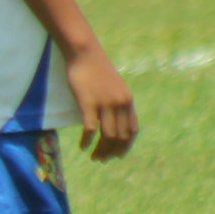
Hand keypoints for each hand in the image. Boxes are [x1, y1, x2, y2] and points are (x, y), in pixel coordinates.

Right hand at [66, 43, 136, 160]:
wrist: (84, 53)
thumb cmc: (94, 68)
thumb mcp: (111, 86)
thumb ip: (114, 101)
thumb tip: (111, 118)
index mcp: (127, 101)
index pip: (132, 130)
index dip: (126, 146)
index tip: (118, 156)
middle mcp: (120, 104)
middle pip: (120, 136)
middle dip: (111, 152)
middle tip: (101, 160)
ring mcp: (105, 104)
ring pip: (107, 136)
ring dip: (101, 150)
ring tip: (93, 157)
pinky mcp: (88, 103)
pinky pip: (91, 129)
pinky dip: (87, 141)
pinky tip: (82, 147)